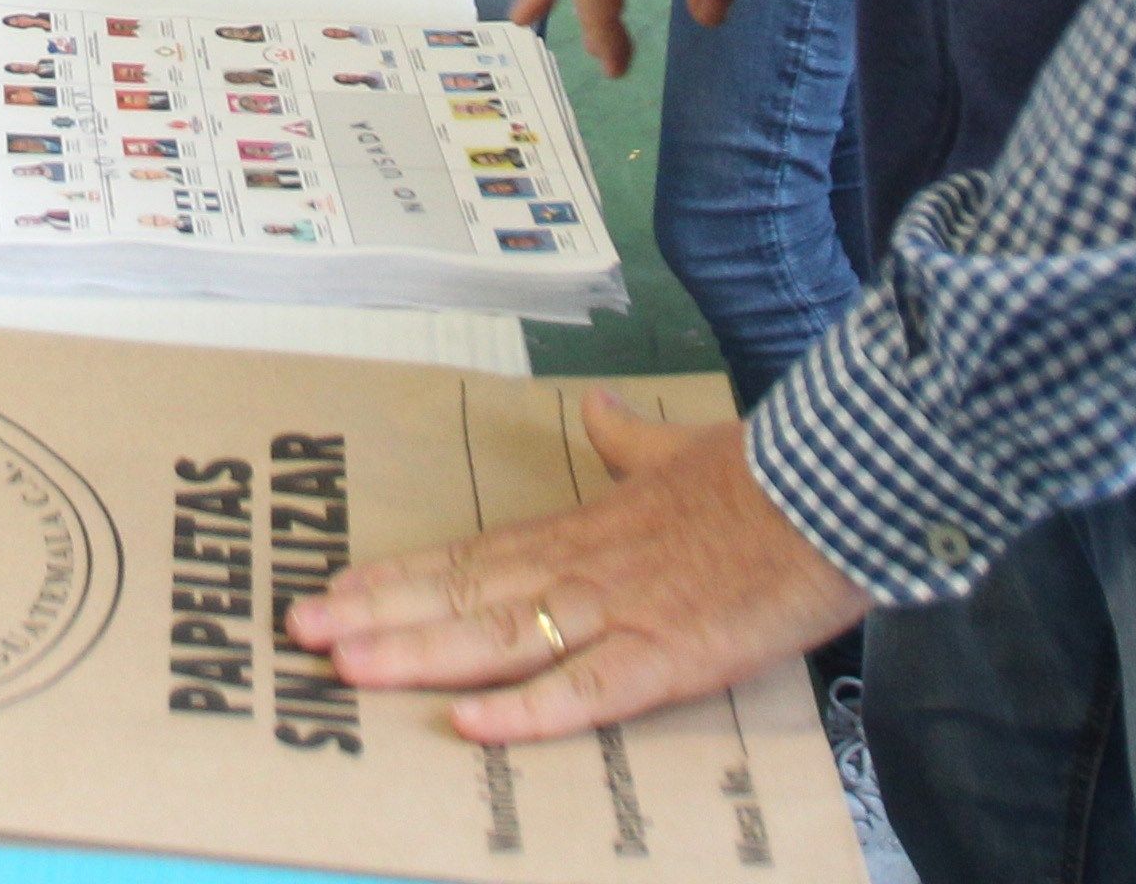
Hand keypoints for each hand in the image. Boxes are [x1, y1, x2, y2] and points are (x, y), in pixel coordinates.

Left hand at [288, 396, 863, 740]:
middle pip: (461, 598)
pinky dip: (529, 710)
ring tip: (349, 668)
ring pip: (500, 639)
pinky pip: (587, 690)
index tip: (333, 591)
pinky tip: (473, 724)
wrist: (836, 487)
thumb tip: (598, 411)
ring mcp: (621, 613)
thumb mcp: (681, 449)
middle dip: (377, 618)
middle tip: (299, 635)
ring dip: (420, 655)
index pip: (468, 558)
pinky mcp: (670, 656)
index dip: (397, 579)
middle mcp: (584, 570)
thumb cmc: (766, 475)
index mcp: (584, 530)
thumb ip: (628, 440)